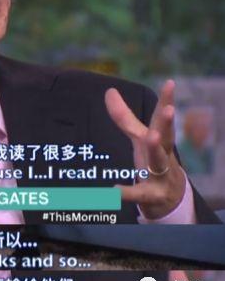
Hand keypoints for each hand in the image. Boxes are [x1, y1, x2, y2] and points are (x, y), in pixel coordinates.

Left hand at [105, 80, 184, 218]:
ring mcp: (160, 176)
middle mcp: (163, 155)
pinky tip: (114, 189)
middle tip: (170, 110)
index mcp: (159, 140)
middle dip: (168, 124)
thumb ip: (125, 117)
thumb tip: (109, 91)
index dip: (166, 100)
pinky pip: (139, 193)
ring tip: (151, 136)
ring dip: (156, 149)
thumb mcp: (140, 139)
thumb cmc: (153, 162)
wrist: (168, 198)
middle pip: (167, 138)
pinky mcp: (152, 196)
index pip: (161, 118)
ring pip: (159, 162)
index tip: (170, 83)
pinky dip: (128, 191)